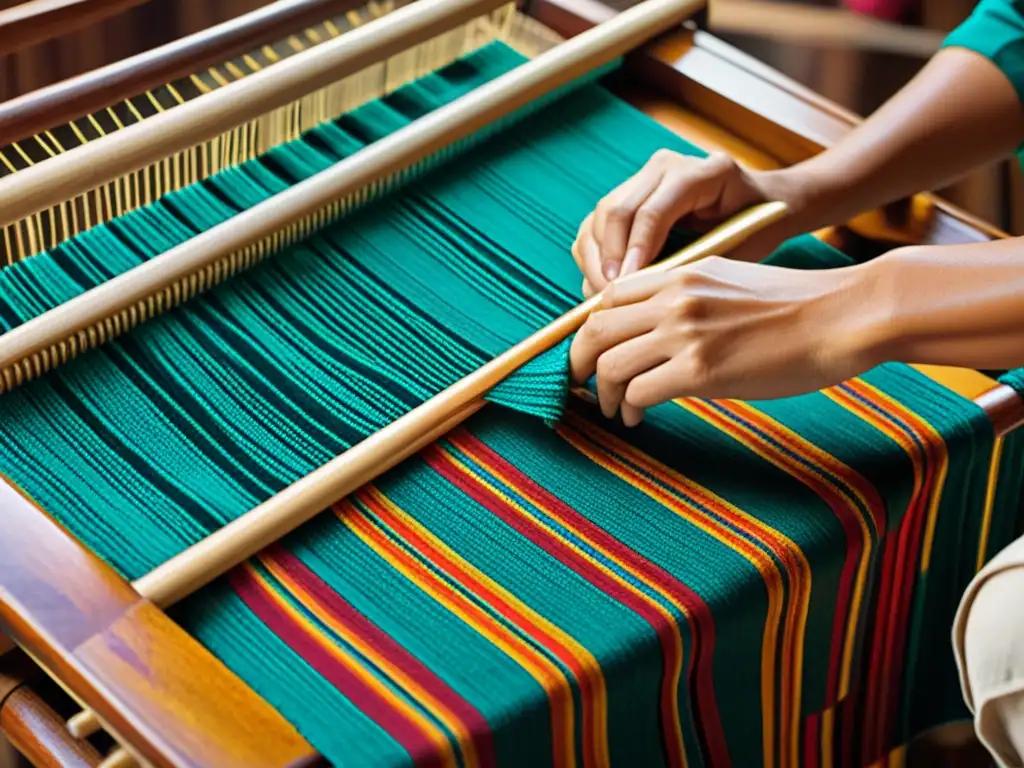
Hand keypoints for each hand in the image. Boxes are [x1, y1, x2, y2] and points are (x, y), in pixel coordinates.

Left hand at [569, 256, 880, 424]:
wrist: (843, 315)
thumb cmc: (797, 304)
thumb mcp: (729, 280)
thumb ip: (686, 295)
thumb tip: (654, 324)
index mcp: (680, 274)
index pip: (608, 298)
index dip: (589, 329)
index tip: (591, 353)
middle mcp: (674, 299)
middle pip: (595, 330)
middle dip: (579, 363)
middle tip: (582, 385)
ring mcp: (685, 333)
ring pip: (610, 365)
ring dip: (604, 393)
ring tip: (616, 409)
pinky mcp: (701, 371)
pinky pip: (639, 392)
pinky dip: (630, 408)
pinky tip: (639, 417)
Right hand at [572, 150, 804, 296]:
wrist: (761, 204)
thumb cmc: (755, 230)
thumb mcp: (736, 248)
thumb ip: (693, 262)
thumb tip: (645, 290)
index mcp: (702, 173)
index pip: (651, 212)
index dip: (634, 252)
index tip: (625, 286)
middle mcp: (666, 166)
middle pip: (616, 211)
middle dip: (607, 259)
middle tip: (609, 297)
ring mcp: (644, 176)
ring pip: (599, 217)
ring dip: (595, 259)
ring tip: (604, 295)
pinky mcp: (629, 192)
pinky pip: (597, 223)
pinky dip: (593, 255)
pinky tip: (603, 283)